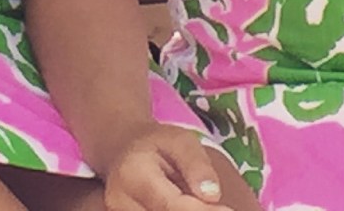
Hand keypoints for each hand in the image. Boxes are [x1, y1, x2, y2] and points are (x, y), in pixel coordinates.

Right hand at [103, 125, 262, 210]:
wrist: (124, 151)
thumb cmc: (157, 144)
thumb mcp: (180, 139)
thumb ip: (196, 164)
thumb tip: (212, 195)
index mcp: (133, 175)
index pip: (172, 206)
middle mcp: (120, 201)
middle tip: (223, 208)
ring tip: (200, 202)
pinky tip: (189, 205)